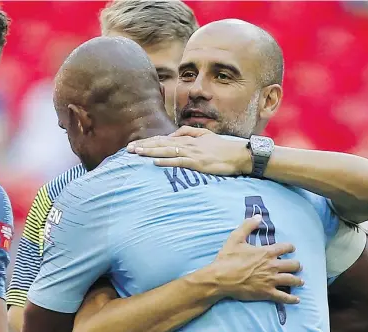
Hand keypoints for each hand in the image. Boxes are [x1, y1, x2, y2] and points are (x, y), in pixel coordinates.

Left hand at [126, 126, 252, 174]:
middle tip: (128, 149)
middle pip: (161, 144)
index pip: (163, 139)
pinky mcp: (198, 163)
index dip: (148, 142)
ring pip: (167, 151)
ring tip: (137, 153)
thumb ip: (188, 132)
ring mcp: (192, 153)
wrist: (238, 154)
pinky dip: (167, 162)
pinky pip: (179, 162)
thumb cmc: (222, 147)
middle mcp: (188, 144)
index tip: (135, 145)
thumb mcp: (205, 135)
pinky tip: (156, 162)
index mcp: (188, 139)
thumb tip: (172, 135)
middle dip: (144, 146)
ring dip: (151, 152)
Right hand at [209, 215, 302, 303]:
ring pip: (291, 280)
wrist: (221, 278)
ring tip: (300, 281)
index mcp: (267, 252)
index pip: (286, 248)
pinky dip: (291, 299)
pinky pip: (283, 297)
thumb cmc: (228, 258)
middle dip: (297, 265)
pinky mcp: (267, 293)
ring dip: (297, 281)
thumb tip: (258, 216)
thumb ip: (248, 226)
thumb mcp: (236, 238)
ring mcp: (271, 280)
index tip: (292, 249)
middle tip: (297, 266)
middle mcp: (272, 266)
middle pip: (293, 265)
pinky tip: (296, 300)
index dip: (290, 247)